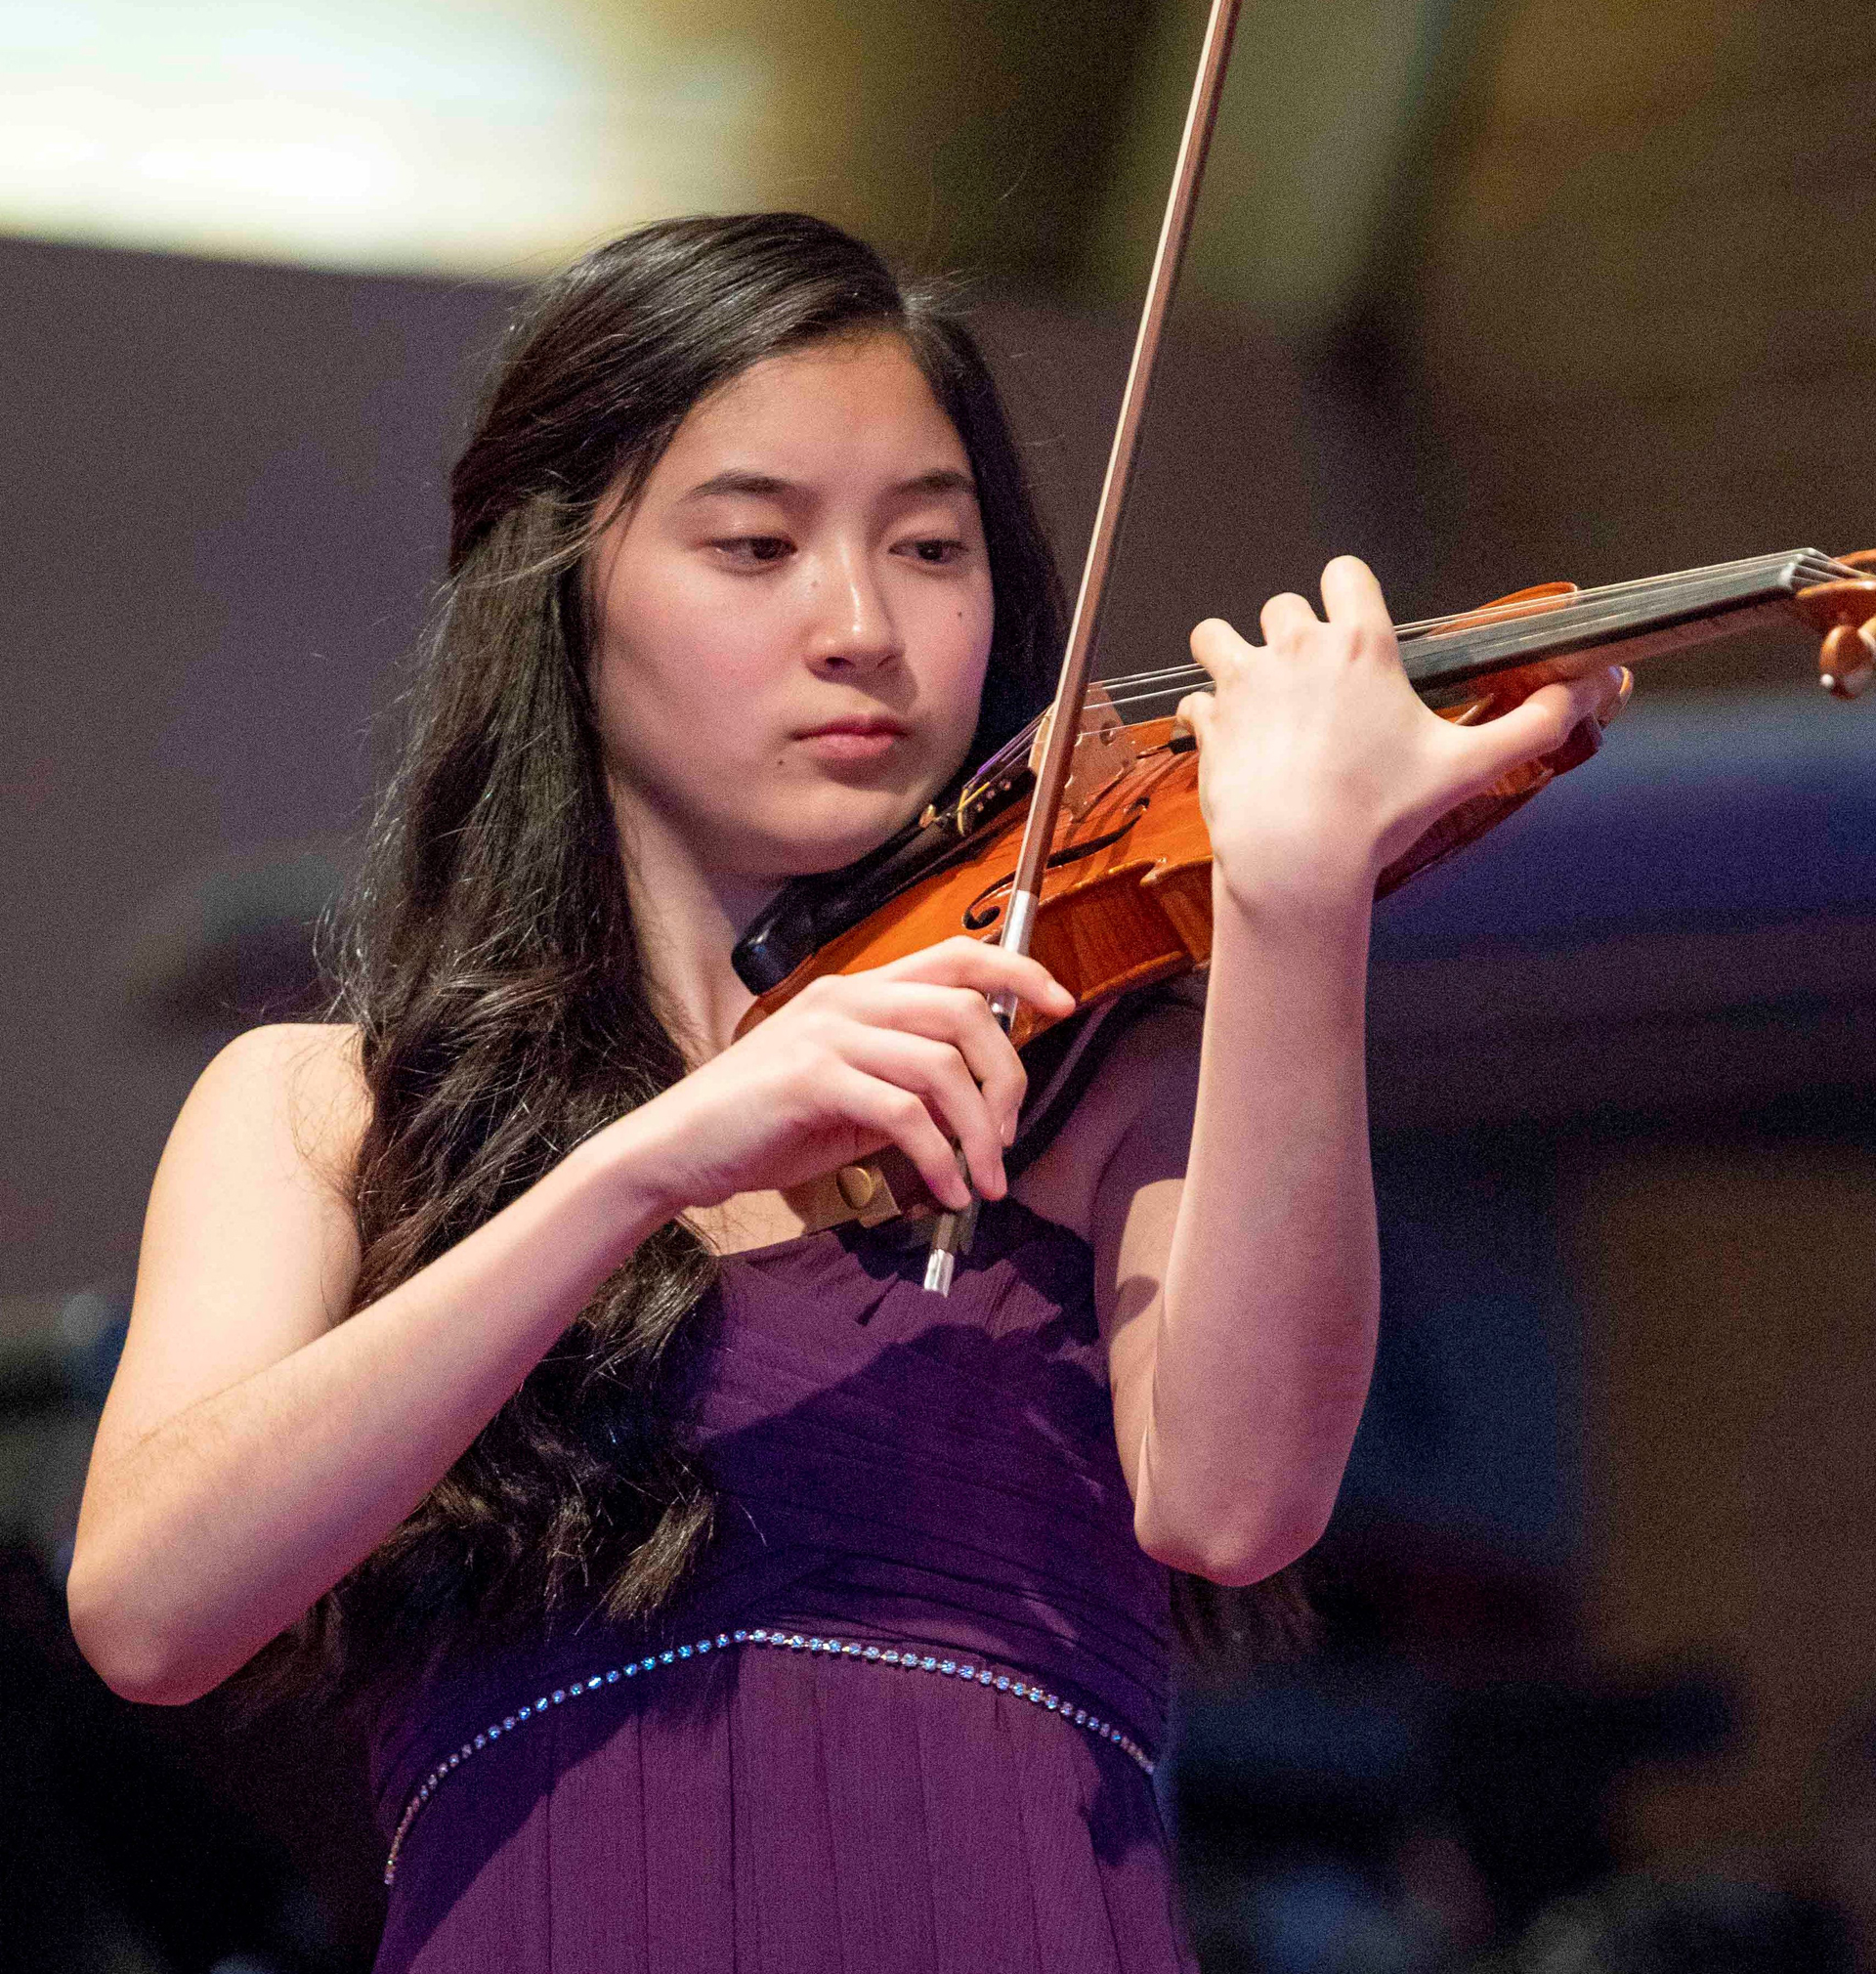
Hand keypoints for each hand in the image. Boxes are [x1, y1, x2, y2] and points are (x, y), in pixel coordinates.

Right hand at [618, 938, 1075, 1214]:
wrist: (678, 1149)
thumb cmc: (764, 1124)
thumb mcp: (847, 1092)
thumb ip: (905, 1081)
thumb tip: (978, 1101)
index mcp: (858, 992)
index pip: (955, 955)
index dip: (1018, 972)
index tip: (1063, 1003)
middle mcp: (846, 1000)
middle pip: (964, 1011)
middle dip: (1008, 1078)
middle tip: (1009, 1138)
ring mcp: (826, 1035)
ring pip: (941, 1067)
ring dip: (978, 1133)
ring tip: (982, 1181)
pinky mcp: (810, 1080)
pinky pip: (903, 1114)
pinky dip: (937, 1158)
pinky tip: (943, 1190)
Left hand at [1177, 555, 1622, 907]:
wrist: (1299, 860)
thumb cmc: (1382, 815)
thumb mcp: (1469, 767)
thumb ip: (1532, 725)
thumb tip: (1592, 691)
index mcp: (1359, 646)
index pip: (1345, 573)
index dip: (1347, 593)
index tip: (1352, 624)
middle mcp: (1296, 649)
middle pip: (1284, 604)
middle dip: (1295, 634)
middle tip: (1311, 683)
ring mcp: (1244, 682)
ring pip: (1216, 634)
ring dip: (1231, 654)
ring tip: (1254, 693)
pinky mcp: (1210, 721)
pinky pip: (1195, 697)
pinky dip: (1208, 715)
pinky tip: (1230, 741)